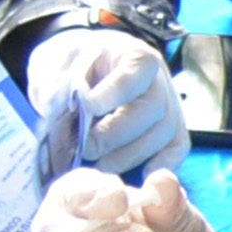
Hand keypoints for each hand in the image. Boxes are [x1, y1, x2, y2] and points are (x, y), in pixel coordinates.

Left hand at [26, 22, 188, 179]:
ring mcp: (169, 103)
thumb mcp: (55, 60)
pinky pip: (177, 146)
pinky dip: (164, 163)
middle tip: (88, 148)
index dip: (113, 92)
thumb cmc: (74, 65)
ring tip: (101, 166)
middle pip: (152, 107)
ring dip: (132, 154)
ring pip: (164, 131)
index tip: (87, 107)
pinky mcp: (171, 127)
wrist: (87, 68)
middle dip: (118, 132)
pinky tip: (142, 177)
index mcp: (130, 54)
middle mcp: (157, 78)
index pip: (131, 73)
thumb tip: (57, 105)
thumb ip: (53, 81)